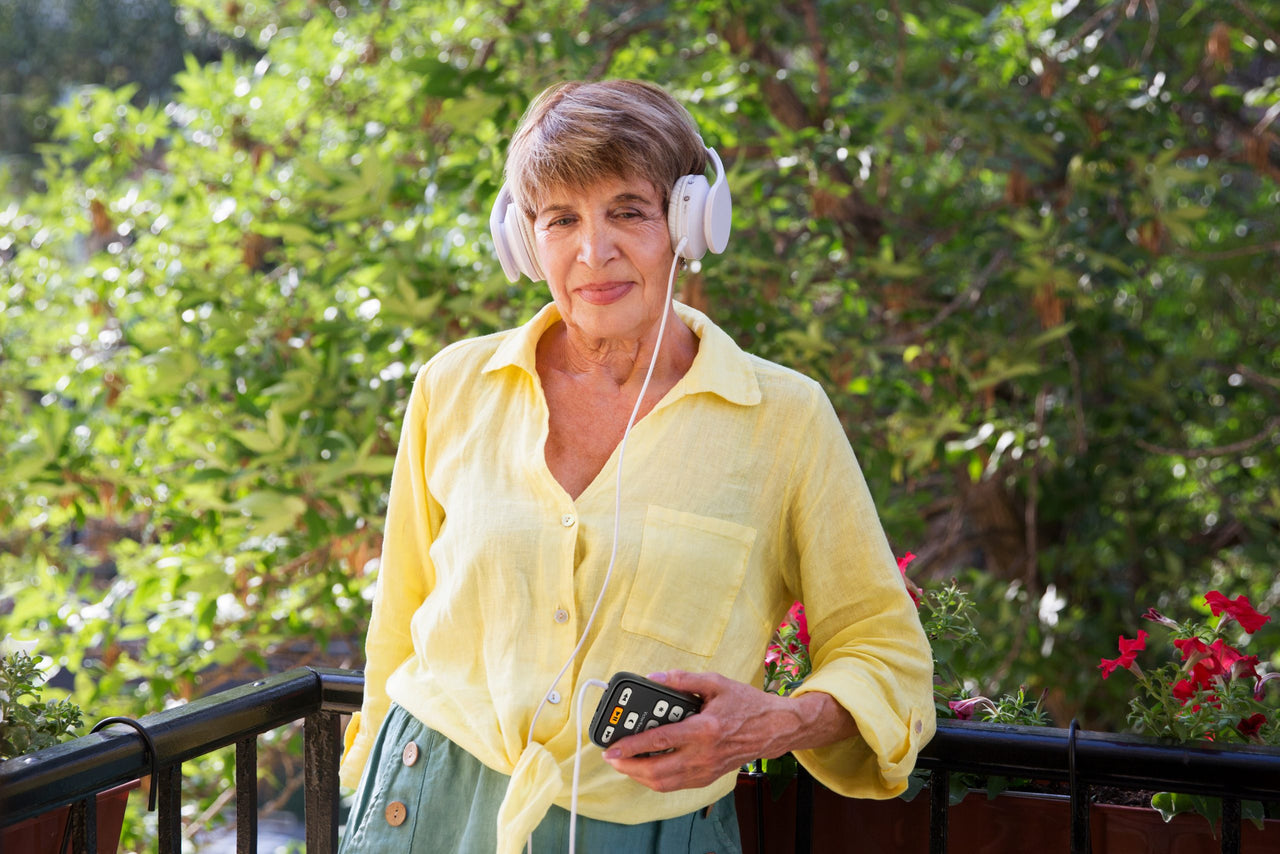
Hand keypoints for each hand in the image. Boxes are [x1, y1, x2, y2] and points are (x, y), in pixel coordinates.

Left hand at [599, 670, 855, 792]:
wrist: (774, 728)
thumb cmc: (746, 704)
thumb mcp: (716, 682)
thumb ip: (682, 680)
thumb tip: (653, 677)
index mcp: (705, 729)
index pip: (660, 741)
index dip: (632, 745)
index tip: (612, 746)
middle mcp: (705, 755)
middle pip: (657, 771)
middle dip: (628, 766)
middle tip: (611, 756)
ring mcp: (707, 770)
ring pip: (664, 783)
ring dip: (639, 776)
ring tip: (623, 763)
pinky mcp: (708, 777)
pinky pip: (676, 785)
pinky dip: (656, 779)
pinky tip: (645, 767)